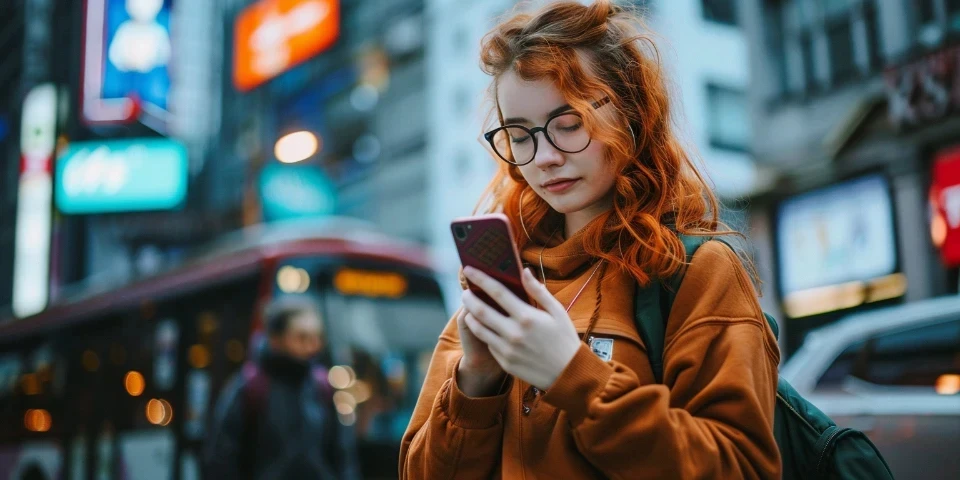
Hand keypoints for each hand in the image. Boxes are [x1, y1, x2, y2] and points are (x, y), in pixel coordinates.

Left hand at [460, 266, 580, 389]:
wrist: (568, 374)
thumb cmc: (564, 339)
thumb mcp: (557, 311)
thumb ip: (538, 291)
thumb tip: (524, 271)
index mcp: (527, 317)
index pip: (498, 292)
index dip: (481, 279)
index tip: (469, 269)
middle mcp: (514, 333)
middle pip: (481, 311)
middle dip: (469, 298)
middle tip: (465, 291)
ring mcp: (507, 349)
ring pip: (479, 329)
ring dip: (471, 316)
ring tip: (469, 308)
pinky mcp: (505, 362)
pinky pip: (488, 344)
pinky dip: (483, 333)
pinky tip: (484, 326)